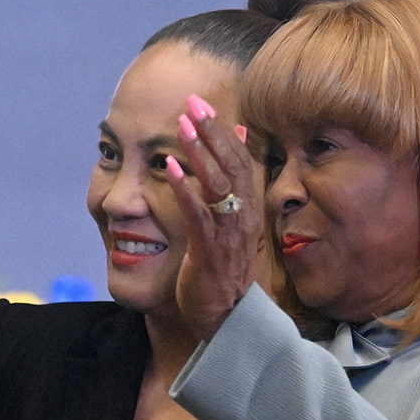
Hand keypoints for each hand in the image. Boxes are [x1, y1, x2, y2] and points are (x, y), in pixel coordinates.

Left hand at [160, 96, 266, 337]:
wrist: (226, 316)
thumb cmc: (224, 265)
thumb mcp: (232, 218)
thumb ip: (235, 178)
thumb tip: (240, 133)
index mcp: (248, 206)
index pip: (240, 158)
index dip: (222, 129)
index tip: (201, 103)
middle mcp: (243, 216)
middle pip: (233, 165)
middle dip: (212, 132)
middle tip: (192, 103)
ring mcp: (228, 234)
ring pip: (218, 186)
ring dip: (200, 154)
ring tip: (182, 126)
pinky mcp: (210, 251)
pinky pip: (199, 216)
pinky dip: (185, 190)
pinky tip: (170, 168)